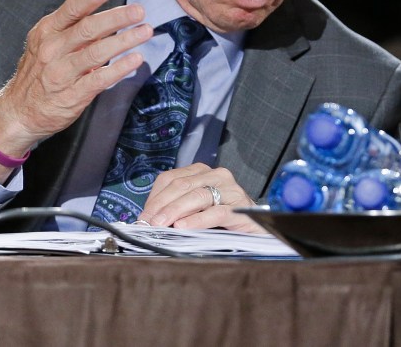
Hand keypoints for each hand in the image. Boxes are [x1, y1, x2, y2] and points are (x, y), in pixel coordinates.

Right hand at [0, 0, 150, 178]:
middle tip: (139, 11)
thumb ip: (71, 12)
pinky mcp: (71, 95)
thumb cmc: (39, 70)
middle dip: (115, 18)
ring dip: (123, 41)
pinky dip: (118, 69)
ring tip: (145, 31)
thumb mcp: (48, 37)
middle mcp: (52, 50)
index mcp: (47, 31)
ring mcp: (61, 73)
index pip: (70, 10)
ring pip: (95, 53)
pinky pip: (98, 80)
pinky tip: (136, 60)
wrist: (18, 112)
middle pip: (87, 29)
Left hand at [138, 163, 266, 233]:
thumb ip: (176, 210)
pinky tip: (183, 227)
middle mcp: (218, 176)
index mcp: (203, 172)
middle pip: (182, 186)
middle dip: (161, 206)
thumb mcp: (195, 210)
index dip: (154, 198)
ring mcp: (231, 190)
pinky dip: (197, 220)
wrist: (259, 228)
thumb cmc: (223, 221)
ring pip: (197, 196)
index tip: (142, 218)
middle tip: (147, 224)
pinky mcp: (241, 208)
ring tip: (161, 226)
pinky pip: (216, 212)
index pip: (171, 179)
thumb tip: (148, 220)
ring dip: (175, 211)